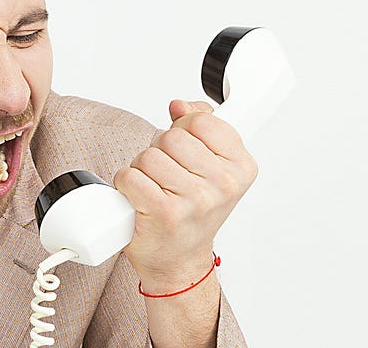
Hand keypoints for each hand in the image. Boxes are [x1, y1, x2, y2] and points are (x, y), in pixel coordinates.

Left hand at [114, 99, 257, 291]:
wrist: (179, 260)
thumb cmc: (193, 213)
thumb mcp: (211, 167)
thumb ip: (201, 127)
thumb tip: (179, 105)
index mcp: (241, 167)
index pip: (202, 120)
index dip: (184, 129)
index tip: (187, 148)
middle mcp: (223, 184)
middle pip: (171, 137)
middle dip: (160, 151)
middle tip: (167, 175)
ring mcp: (195, 199)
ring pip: (148, 156)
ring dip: (141, 169)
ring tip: (154, 188)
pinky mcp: (164, 212)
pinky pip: (130, 176)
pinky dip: (126, 185)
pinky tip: (139, 199)